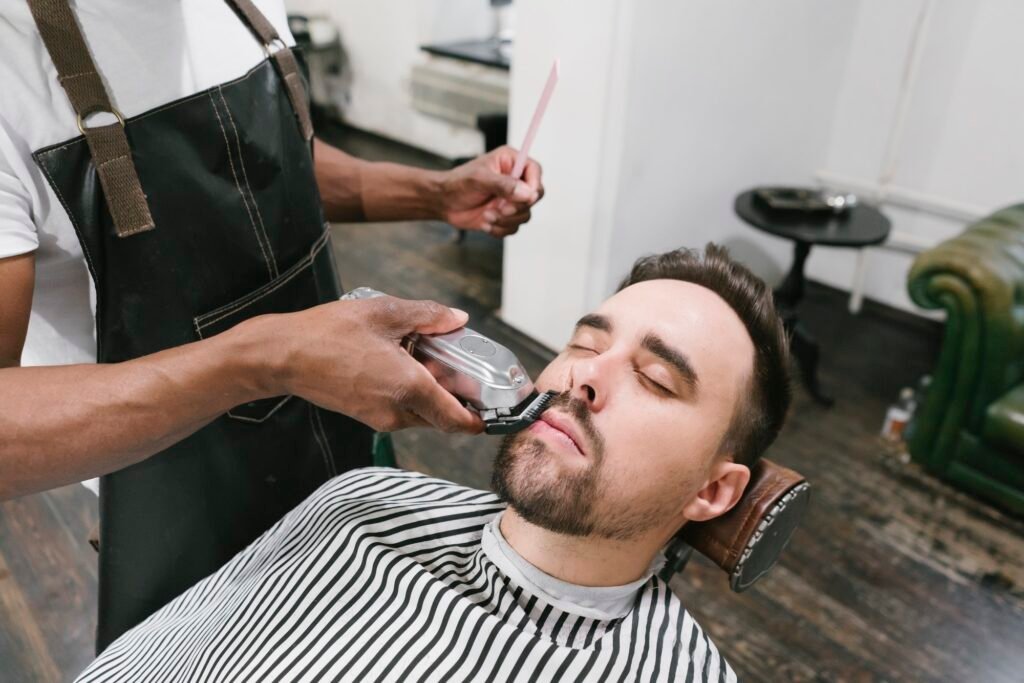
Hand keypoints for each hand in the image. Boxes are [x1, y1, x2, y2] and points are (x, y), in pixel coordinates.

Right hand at [269, 297, 483, 433]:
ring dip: (431, 395)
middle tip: (462, 370)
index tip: (494, 410)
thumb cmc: (327, 333)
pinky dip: (410, 394)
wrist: (282, 356)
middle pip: (442, 417)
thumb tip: (458, 320)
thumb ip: (427, 316)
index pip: (458, 420)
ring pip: (421, 414)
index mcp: (408, 389)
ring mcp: (378, 418)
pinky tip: (400, 363)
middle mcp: (396, 412)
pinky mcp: (364, 415)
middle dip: (456, 399)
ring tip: (426, 359)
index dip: (481, 419)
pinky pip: (400, 410)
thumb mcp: (384, 313)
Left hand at [439, 146, 544, 237]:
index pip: (534, 172)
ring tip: (487, 215)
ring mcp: (511, 199)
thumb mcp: (480, 179)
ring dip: (506, 220)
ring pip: (525, 215)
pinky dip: (500, 229)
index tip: (526, 198)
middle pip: (534, 196)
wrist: (444, 202)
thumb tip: (528, 193)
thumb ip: (504, 185)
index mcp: (511, 162)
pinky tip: (485, 222)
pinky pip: (514, 227)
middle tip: (502, 209)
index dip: (534, 186)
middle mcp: (515, 180)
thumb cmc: (458, 183)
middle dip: (517, 207)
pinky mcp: (506, 216)